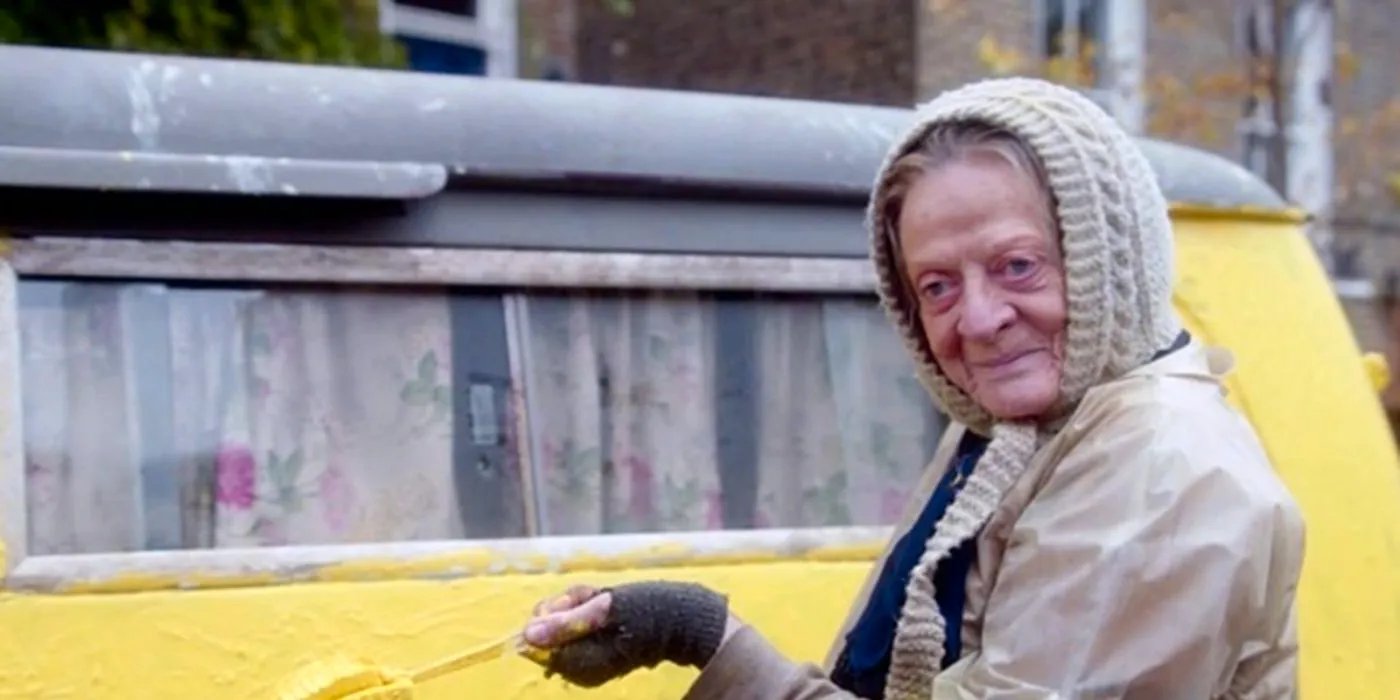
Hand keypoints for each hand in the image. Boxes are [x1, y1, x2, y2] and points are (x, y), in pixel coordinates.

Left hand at [521, 581, 730, 686]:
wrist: (682, 619)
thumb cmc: (647, 612)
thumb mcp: (603, 610)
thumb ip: (564, 622)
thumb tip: (526, 635)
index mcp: (578, 664)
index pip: (534, 641)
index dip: (548, 614)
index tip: (572, 600)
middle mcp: (578, 668)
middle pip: (545, 631)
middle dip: (563, 606)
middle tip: (592, 596)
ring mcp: (587, 661)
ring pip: (561, 623)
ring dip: (576, 604)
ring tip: (602, 597)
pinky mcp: (596, 652)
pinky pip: (576, 626)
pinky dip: (585, 609)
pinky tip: (605, 602)